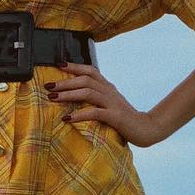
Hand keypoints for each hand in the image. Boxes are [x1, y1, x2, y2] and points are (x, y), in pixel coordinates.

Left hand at [45, 62, 162, 147]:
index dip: (74, 66)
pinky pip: (94, 112)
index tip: (58, 65)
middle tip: (48, 86)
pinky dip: (79, 114)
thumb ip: (96, 98)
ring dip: (68, 94)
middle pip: (85, 80)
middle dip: (65, 82)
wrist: (146, 129)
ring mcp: (113, 103)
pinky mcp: (115, 117)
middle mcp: (109, 91)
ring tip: (53, 98)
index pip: (90, 70)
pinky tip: (67, 118)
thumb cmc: (124, 118)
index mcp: (107, 86)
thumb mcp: (109, 104)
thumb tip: (74, 95)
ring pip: (88, 92)